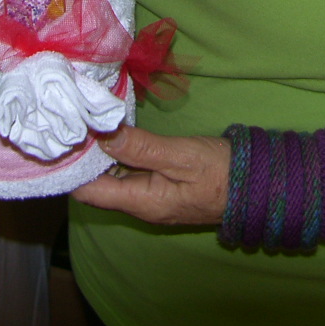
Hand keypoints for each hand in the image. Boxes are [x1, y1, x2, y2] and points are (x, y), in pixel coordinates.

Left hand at [71, 125, 230, 227]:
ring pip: (112, 180)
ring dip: (101, 155)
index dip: (72, 166)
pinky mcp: (161, 189)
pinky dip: (118, 157)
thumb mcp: (181, 155)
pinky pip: (129, 175)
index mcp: (142, 202)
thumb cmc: (221, 172)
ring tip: (89, 122)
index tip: (66, 133)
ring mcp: (151, 199)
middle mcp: (141, 206)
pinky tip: (116, 134)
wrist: (257, 187)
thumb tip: (102, 135)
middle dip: (84, 157)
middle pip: (97, 186)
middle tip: (75, 119)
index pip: (88, 192)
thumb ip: (141, 147)